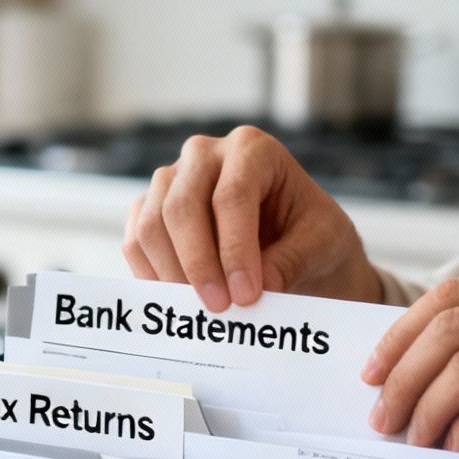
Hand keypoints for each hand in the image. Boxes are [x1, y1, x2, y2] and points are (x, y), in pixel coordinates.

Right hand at [122, 125, 382, 310]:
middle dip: (198, 265)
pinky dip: (151, 276)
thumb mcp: (322, 243)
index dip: (234, 250)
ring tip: (201, 309)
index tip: (246, 296)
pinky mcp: (149, 208)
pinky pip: (135, 242)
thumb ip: (293, 260)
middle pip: (182, 207)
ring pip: (152, 225)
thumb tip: (260, 286)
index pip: (231, 196)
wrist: (291, 240)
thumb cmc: (309, 234)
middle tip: (219, 308)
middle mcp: (205, 154)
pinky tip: (179, 300)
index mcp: (253, 149)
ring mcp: (171, 179)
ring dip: (171, 275)